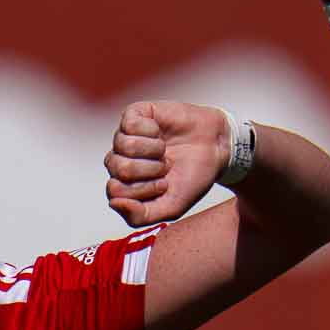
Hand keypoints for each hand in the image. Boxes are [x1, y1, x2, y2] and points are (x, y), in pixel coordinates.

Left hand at [104, 102, 228, 227]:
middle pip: (119, 168)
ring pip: (124, 145)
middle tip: (166, 167)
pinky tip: (160, 132)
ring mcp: (125, 136)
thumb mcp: (170, 207)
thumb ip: (140, 215)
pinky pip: (129, 124)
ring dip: (153, 150)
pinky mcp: (135, 114)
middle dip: (149, 170)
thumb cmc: (192, 177)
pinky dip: (151, 131)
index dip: (143, 190)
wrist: (216, 149)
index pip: (114, 192)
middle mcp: (121, 160)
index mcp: (124, 184)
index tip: (164, 185)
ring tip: (165, 151)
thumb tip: (113, 203)